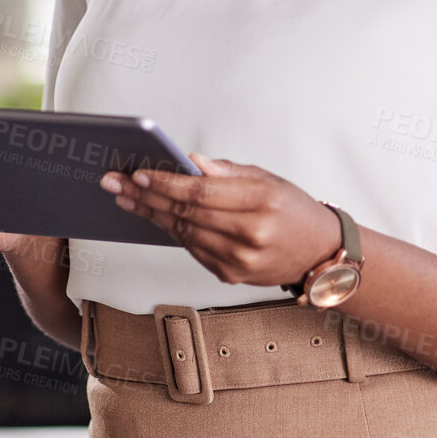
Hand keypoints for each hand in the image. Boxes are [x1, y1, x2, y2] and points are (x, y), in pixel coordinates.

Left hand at [102, 152, 341, 287]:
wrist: (321, 254)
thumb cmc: (294, 209)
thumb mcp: (268, 179)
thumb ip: (227, 171)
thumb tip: (190, 161)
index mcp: (262, 202)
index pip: (202, 191)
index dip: (166, 183)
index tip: (138, 173)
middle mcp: (251, 234)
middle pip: (187, 213)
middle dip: (146, 196)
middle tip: (115, 183)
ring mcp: (240, 260)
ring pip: (184, 232)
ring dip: (150, 214)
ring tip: (125, 197)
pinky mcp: (232, 276)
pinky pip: (192, 248)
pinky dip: (171, 230)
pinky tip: (151, 215)